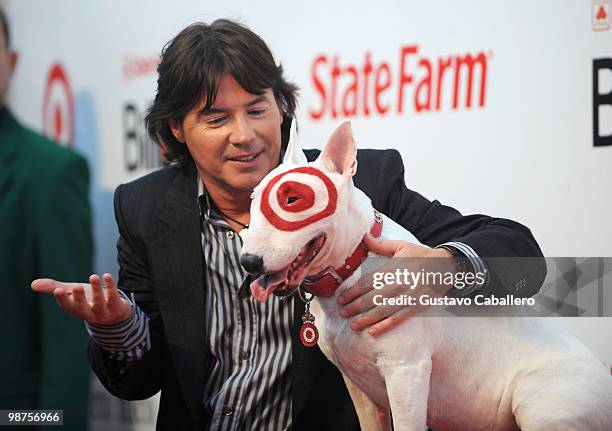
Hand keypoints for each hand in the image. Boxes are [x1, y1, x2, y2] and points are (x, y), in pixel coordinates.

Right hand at [31, 273, 132, 324]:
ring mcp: (104, 312)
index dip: (63, 299)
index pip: (68, 307)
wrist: (115, 312)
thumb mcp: (72, 293)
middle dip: (79, 298)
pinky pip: (114, 297)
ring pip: (100, 303)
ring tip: (93, 276)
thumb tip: (32, 284)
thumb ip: (54, 288)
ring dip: (97, 290)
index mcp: (76, 310)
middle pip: (83, 309)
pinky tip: (107, 276)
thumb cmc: (89, 300)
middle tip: (76, 287)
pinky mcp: (117, 308)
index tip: (57, 290)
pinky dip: (111, 287)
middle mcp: (90, 314)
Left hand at [337, 235, 453, 335]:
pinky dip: (384, 326)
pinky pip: (397, 319)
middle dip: (354, 307)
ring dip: (365, 319)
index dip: (352, 292)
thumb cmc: (421, 256)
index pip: (367, 282)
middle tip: (341, 313)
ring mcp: (407, 297)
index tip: (341, 299)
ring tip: (352, 325)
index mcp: (392, 269)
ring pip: (381, 311)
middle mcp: (398, 284)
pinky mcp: (415, 307)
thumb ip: (381, 245)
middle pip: (371, 298)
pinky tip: (372, 332)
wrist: (446, 267)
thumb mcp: (402, 246)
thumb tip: (365, 237)